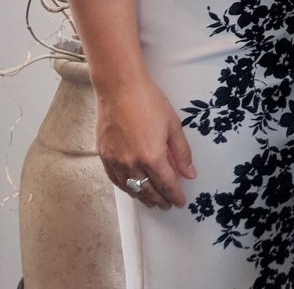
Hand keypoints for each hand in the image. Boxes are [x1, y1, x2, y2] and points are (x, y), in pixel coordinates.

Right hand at [94, 72, 195, 210]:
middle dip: (160, 200)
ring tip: (152, 201)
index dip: (174, 195)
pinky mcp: (103, 156)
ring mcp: (115, 162)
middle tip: (167, 205)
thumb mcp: (173, 125)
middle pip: (148, 191)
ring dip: (143, 197)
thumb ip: (181, 152)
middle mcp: (132, 165)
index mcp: (152, 157)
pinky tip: (132, 188)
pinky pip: (116, 180)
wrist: (119, 88)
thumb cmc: (149, 102)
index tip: (180, 202)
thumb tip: (190, 173)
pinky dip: (126, 188)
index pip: (166, 184)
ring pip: (130, 189)